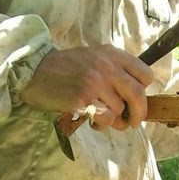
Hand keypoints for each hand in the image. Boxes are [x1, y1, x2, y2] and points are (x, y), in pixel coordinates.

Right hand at [20, 45, 153, 129]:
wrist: (33, 71)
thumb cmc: (64, 68)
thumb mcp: (92, 57)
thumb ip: (114, 69)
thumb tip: (135, 97)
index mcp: (111, 54)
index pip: (145, 74)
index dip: (143, 90)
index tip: (135, 99)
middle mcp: (106, 66)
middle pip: (138, 94)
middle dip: (139, 113)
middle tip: (133, 122)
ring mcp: (94, 82)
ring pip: (119, 110)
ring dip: (113, 121)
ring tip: (101, 119)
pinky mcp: (83, 99)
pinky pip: (105, 118)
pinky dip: (102, 125)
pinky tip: (92, 122)